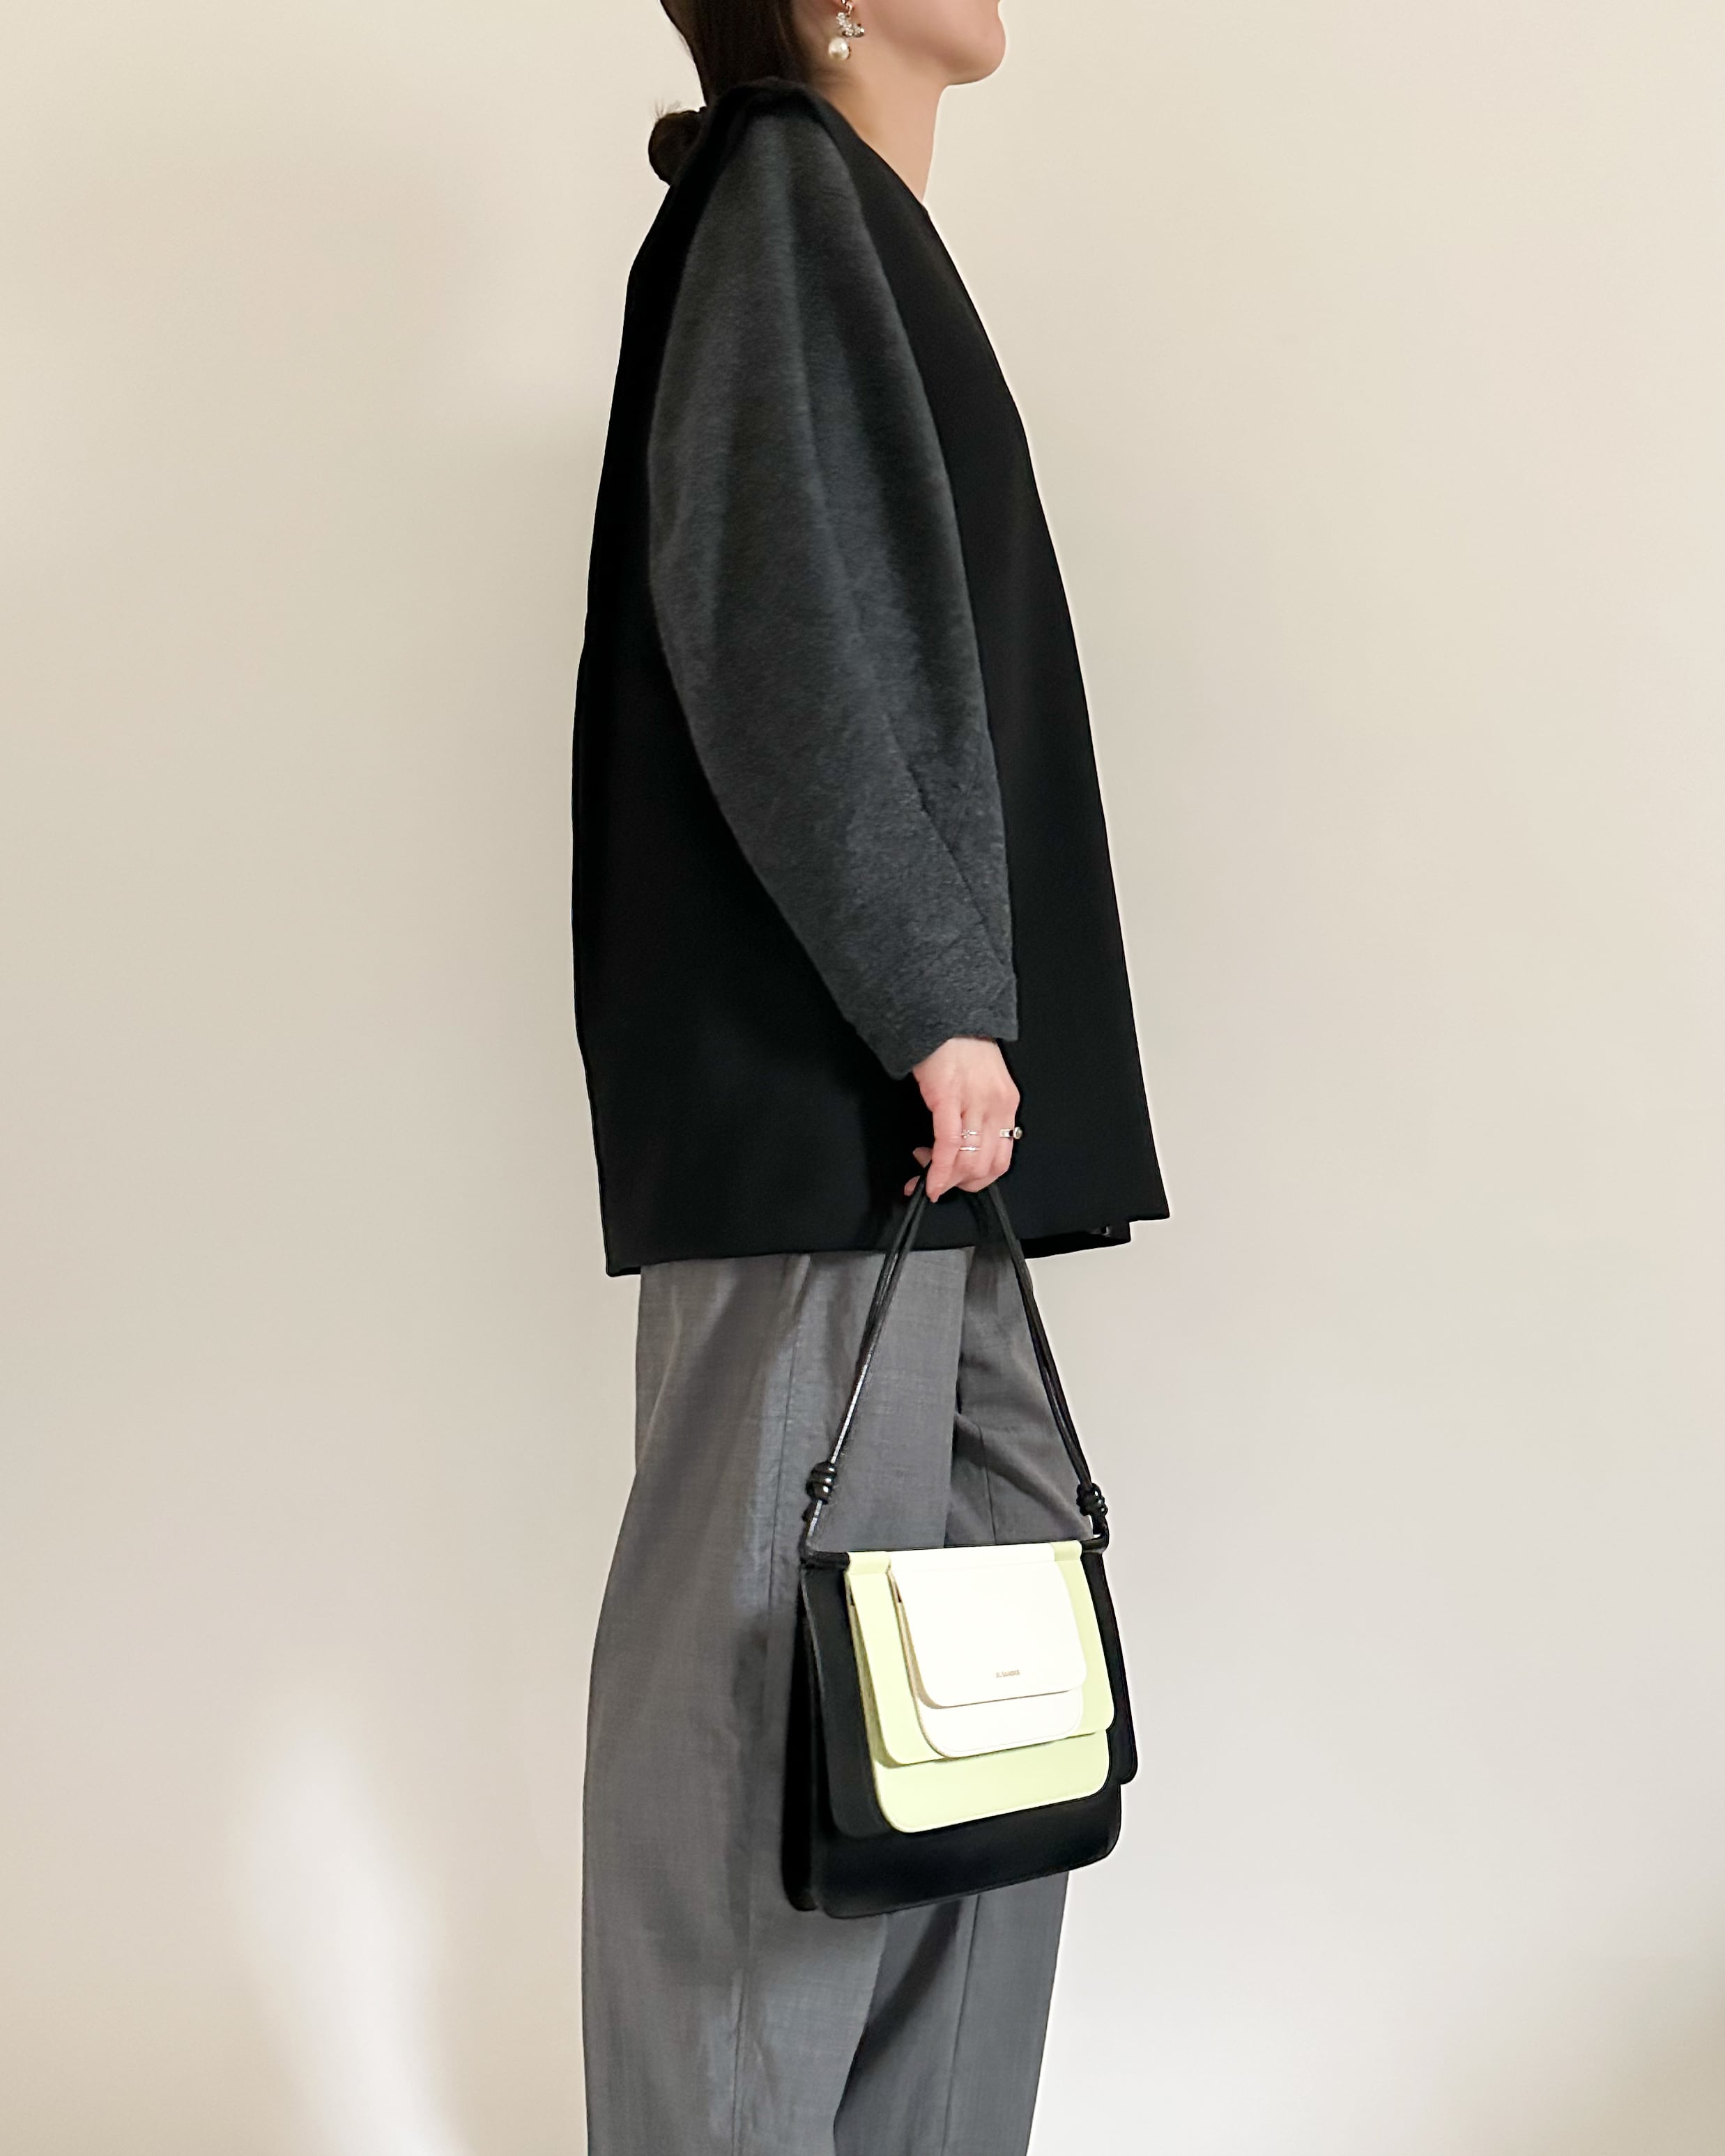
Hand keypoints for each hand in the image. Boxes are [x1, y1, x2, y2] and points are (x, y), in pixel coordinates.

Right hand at [904, 1037, 1019, 1200]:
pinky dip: (937, 1169)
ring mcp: (974, 1102)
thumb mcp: (982, 1083)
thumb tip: (966, 1145)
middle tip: (939, 1180)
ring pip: (968, 1162)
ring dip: (944, 1178)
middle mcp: (996, 1106)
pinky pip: (948, 1145)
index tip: (956, 1180)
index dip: (977, 1180)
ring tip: (926, 1169)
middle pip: (986, 1167)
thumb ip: (980, 1114)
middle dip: (959, 1184)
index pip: (1002, 1159)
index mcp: (1007, 1104)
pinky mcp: (948, 1097)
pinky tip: (927, 1179)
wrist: (943, 1015)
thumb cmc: (960, 1046)